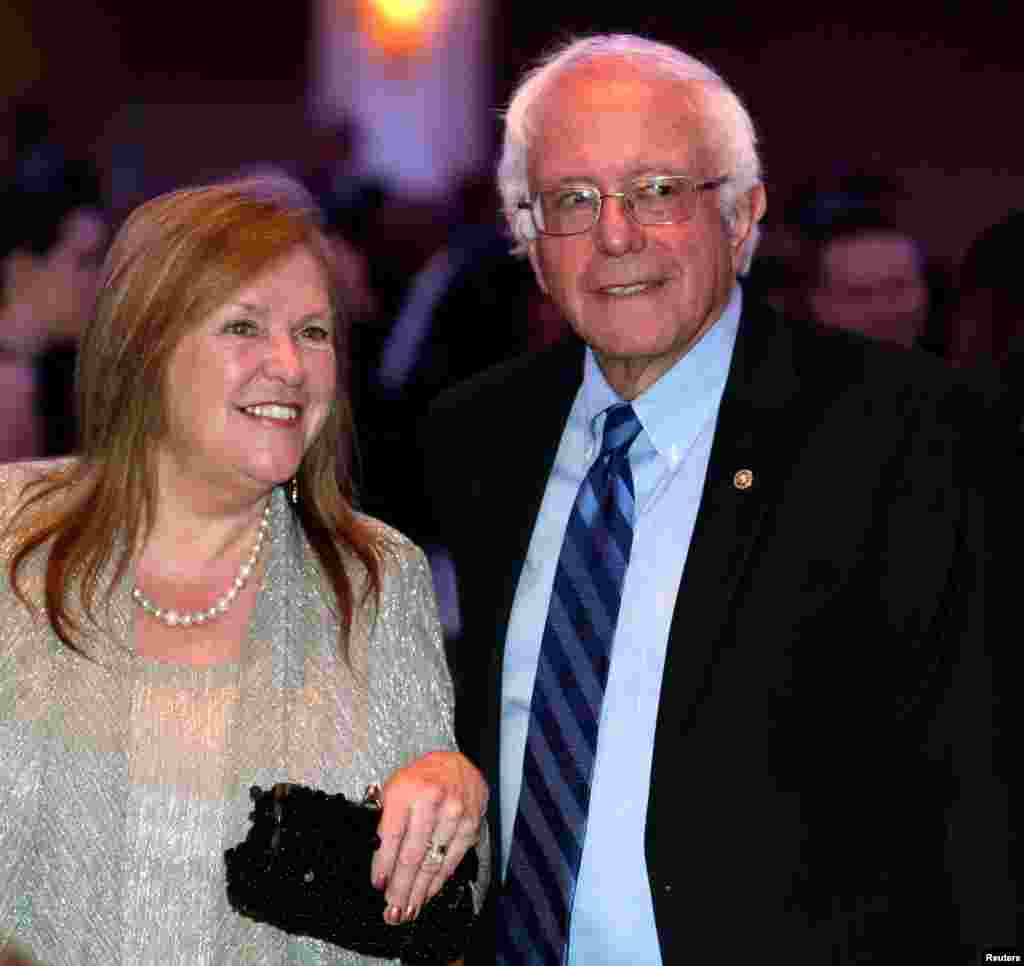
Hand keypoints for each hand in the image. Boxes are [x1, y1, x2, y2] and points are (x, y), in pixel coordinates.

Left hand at [370, 750, 486, 923]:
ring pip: (433, 861)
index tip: (378, 885)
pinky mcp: (470, 826)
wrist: (456, 764)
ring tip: (407, 910)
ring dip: (419, 891)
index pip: (392, 834)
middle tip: (392, 910)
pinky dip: (438, 881)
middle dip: (401, 887)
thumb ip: (383, 817)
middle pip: (412, 854)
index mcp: (406, 790)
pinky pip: (452, 860)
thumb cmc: (420, 779)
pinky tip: (427, 893)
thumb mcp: (394, 787)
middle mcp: (432, 801)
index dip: (384, 864)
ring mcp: (454, 814)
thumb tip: (375, 855)